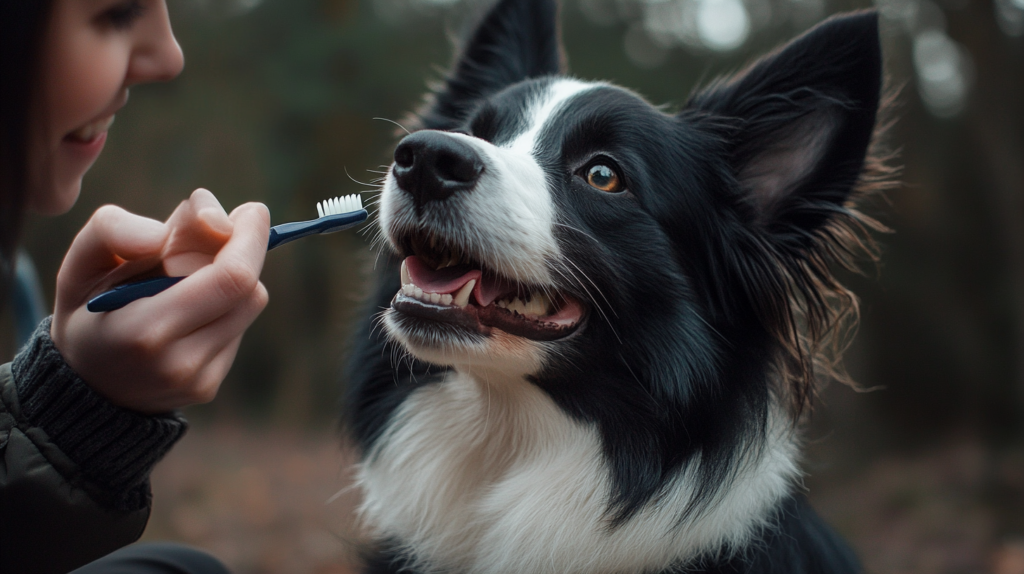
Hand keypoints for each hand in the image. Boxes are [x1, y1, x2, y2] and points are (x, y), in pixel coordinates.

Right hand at [51, 189, 269, 413]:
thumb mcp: (84, 262)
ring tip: (194, 272)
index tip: (251, 210)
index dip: (250, 239)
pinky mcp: (209, 386)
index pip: (229, 278)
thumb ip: (117, 230)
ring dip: (236, 276)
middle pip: (249, 290)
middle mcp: (179, 362)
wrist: (82, 384)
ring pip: (249, 306)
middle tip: (233, 224)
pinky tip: (192, 307)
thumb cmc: (87, 309)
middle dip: (249, 248)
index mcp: (145, 329)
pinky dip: (224, 305)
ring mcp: (198, 380)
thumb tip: (182, 223)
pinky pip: (237, 329)